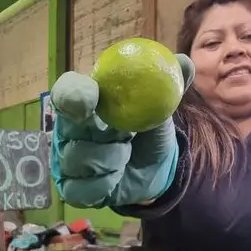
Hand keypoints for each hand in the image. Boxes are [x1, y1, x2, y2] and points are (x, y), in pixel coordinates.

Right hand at [50, 55, 194, 207]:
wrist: (152, 168)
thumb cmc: (148, 129)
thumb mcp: (161, 106)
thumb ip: (171, 84)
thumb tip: (184, 62)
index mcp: (85, 100)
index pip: (68, 91)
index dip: (73, 93)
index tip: (90, 98)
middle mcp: (69, 127)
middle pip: (68, 127)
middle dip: (97, 133)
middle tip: (123, 136)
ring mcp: (66, 158)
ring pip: (79, 159)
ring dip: (111, 160)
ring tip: (126, 155)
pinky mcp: (71, 187)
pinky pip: (83, 188)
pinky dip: (106, 184)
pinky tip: (117, 178)